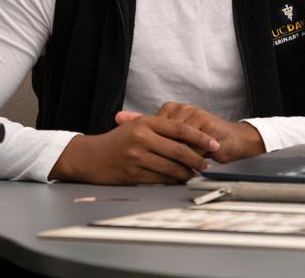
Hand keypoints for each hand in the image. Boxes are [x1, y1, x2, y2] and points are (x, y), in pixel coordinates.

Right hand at [48, 114, 219, 184]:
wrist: (91, 157)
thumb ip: (159, 128)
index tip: (214, 143)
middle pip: (179, 150)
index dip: (200, 137)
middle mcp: (142, 138)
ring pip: (171, 167)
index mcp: (145, 122)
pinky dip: (173, 181)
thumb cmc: (116, 141)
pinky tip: (180, 180)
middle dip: (198, 158)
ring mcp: (137, 157)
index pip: (180, 129)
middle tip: (208, 163)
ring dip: (187, 172)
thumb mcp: (135, 126)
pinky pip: (160, 179)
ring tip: (196, 174)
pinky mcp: (134, 173)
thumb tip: (187, 137)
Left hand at [120, 103, 265, 163]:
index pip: (151, 131)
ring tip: (178, 171)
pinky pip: (191, 148)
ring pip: (176, 145)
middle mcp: (181, 109)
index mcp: (170, 109)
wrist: (234, 140)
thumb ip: (151, 128)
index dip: (147, 148)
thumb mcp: (175, 137)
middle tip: (155, 169)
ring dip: (177, 161)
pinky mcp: (205, 124)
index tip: (139, 160)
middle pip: (163, 139)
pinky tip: (191, 169)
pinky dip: (190, 161)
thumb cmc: (202, 141)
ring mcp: (193, 114)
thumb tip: (119, 117)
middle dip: (160, 156)